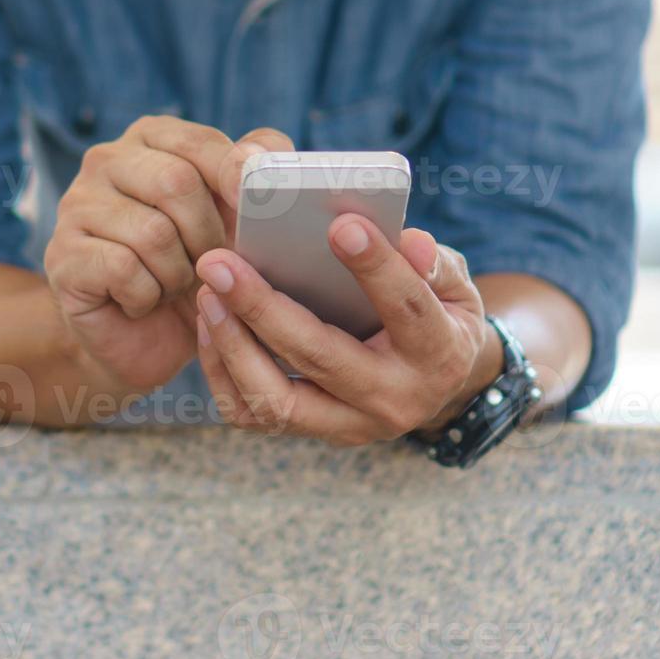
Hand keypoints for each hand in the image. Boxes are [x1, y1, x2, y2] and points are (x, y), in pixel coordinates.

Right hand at [44, 116, 292, 391]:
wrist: (140, 339)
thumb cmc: (193, 270)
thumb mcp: (233, 223)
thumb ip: (251, 178)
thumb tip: (262, 153)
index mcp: (152, 139)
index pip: (199, 143)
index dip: (234, 177)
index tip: (255, 208)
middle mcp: (107, 160)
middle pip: (175, 183)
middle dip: (206, 236)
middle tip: (208, 266)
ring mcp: (77, 205)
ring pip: (152, 232)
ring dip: (177, 274)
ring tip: (171, 286)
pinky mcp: (62, 253)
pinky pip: (123, 269)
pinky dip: (147, 296)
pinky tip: (140, 301)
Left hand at [192, 215, 504, 442]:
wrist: (434, 381)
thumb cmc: (435, 312)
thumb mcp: (452, 284)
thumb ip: (431, 263)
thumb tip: (408, 241)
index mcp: (438, 354)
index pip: (407, 310)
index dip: (376, 268)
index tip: (339, 225)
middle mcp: (393, 400)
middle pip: (320, 358)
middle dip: (262, 308)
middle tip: (218, 263)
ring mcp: (349, 425)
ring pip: (276, 400)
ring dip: (232, 344)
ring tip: (207, 292)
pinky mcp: (312, 432)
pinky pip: (252, 412)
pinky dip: (222, 369)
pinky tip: (211, 321)